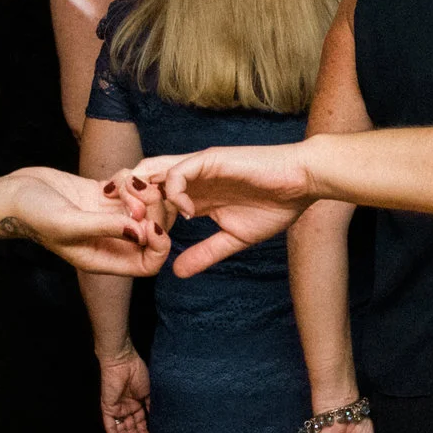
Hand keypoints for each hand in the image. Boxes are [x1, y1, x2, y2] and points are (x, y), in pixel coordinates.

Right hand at [6, 167, 167, 276]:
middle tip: (136, 196)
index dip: (159, 246)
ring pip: (144, 207)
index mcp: (103, 257)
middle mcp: (109, 240)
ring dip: (142, 191)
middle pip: (152, 232)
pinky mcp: (101, 196)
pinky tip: (112, 179)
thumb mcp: (69, 224)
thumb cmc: (34, 215)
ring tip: (122, 184)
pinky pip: (131, 189)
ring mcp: (107, 217)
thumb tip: (141, 231)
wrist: (12, 194)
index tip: (149, 223)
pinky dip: (130, 180)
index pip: (148, 264)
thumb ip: (105, 228)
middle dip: (152, 211)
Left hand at [97, 349, 150, 432]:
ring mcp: (117, 408)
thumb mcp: (148, 392)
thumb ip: (150, 406)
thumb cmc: (138, 373)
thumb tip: (156, 420)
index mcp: (136, 403)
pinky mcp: (108, 408)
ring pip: (122, 430)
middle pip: (131, 429)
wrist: (123, 362)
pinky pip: (110, 425)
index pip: (140, 423)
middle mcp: (126, 408)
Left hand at [108, 145, 313, 277]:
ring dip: (144, 196)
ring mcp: (197, 167)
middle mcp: (190, 178)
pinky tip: (187, 213)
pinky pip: (177, 173)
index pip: (152, 202)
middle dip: (129, 204)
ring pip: (151, 172)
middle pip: (142, 182)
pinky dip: (174, 193)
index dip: (139, 220)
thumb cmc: (275, 206)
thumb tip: (176, 273)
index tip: (139, 244)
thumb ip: (205, 253)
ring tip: (151, 221)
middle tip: (131, 231)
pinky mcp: (209, 160)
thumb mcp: (233, 238)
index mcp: (193, 195)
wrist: (303, 183)